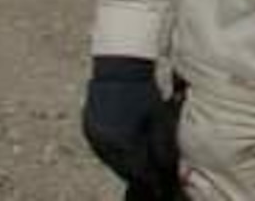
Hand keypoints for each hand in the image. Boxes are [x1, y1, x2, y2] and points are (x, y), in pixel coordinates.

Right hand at [81, 57, 178, 189]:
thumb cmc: (144, 89)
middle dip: (137, 175)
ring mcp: (93, 134)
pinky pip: (101, 148)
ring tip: (137, 170)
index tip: (160, 189)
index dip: (151, 180)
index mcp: (124, 139)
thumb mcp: (158, 117)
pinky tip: (123, 155)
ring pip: (110, 160)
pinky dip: (113, 154)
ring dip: (123, 166)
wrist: (119, 67)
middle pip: (123, 168)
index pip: (139, 169)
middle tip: (150, 182)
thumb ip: (161, 145)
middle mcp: (105, 141)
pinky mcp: (88, 127)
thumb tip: (166, 168)